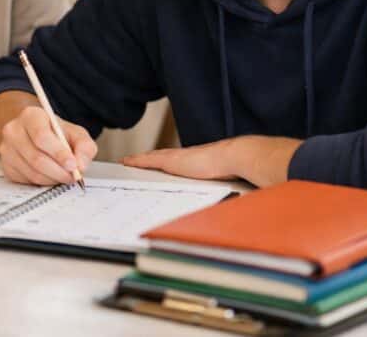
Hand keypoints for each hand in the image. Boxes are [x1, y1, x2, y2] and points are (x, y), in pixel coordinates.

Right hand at [0, 104, 96, 185]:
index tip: (73, 165)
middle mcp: (14, 130)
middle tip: (72, 176)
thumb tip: (80, 165)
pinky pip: (26, 181)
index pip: (41, 136)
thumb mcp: (76, 134)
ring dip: (52, 179)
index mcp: (31, 115)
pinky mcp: (6, 166)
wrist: (38, 136)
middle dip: (58, 171)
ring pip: (32, 172)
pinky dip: (42, 182)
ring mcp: (7, 149)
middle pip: (36, 158)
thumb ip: (84, 147)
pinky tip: (50, 175)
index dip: (59, 154)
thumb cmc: (57, 134)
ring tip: (64, 175)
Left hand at [122, 136, 301, 187]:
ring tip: (127, 163)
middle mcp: (187, 158)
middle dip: (148, 162)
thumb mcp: (228, 186)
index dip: (167, 165)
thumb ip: (227, 193)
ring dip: (140, 161)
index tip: (157, 168)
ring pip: (153, 159)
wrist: (239, 157)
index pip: (178, 164)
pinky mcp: (172, 160)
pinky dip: (138, 161)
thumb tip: (236, 210)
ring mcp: (178, 158)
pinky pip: (149, 160)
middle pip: (162, 159)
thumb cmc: (238, 172)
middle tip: (133, 164)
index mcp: (198, 164)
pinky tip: (127, 162)